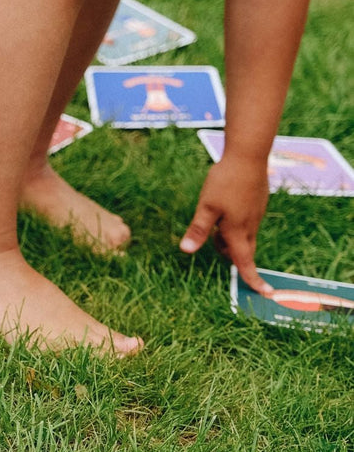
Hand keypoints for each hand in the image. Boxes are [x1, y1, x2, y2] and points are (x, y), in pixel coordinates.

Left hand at [180, 155, 272, 294]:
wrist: (248, 157)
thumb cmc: (225, 182)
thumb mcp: (206, 206)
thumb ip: (198, 230)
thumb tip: (186, 251)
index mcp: (237, 231)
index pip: (245, 262)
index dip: (253, 280)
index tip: (265, 293)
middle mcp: (250, 226)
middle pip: (242, 250)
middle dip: (230, 254)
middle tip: (215, 242)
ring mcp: (256, 214)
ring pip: (244, 235)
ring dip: (230, 236)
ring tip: (215, 221)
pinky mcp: (257, 203)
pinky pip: (247, 221)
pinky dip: (236, 223)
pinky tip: (225, 205)